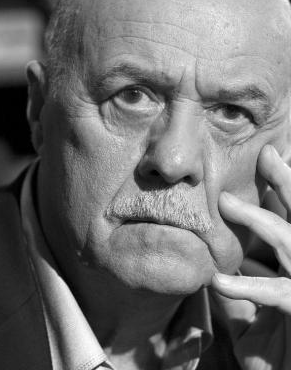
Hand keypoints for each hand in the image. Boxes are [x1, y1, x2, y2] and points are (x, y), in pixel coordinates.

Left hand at [211, 144, 290, 369]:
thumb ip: (252, 287)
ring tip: (226, 202)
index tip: (275, 154)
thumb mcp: (268, 306)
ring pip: (287, 239)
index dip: (287, 185)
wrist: (290, 365)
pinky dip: (247, 286)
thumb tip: (224, 271)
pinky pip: (275, 292)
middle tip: (269, 153)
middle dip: (288, 182)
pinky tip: (218, 281)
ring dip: (259, 219)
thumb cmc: (285, 346)